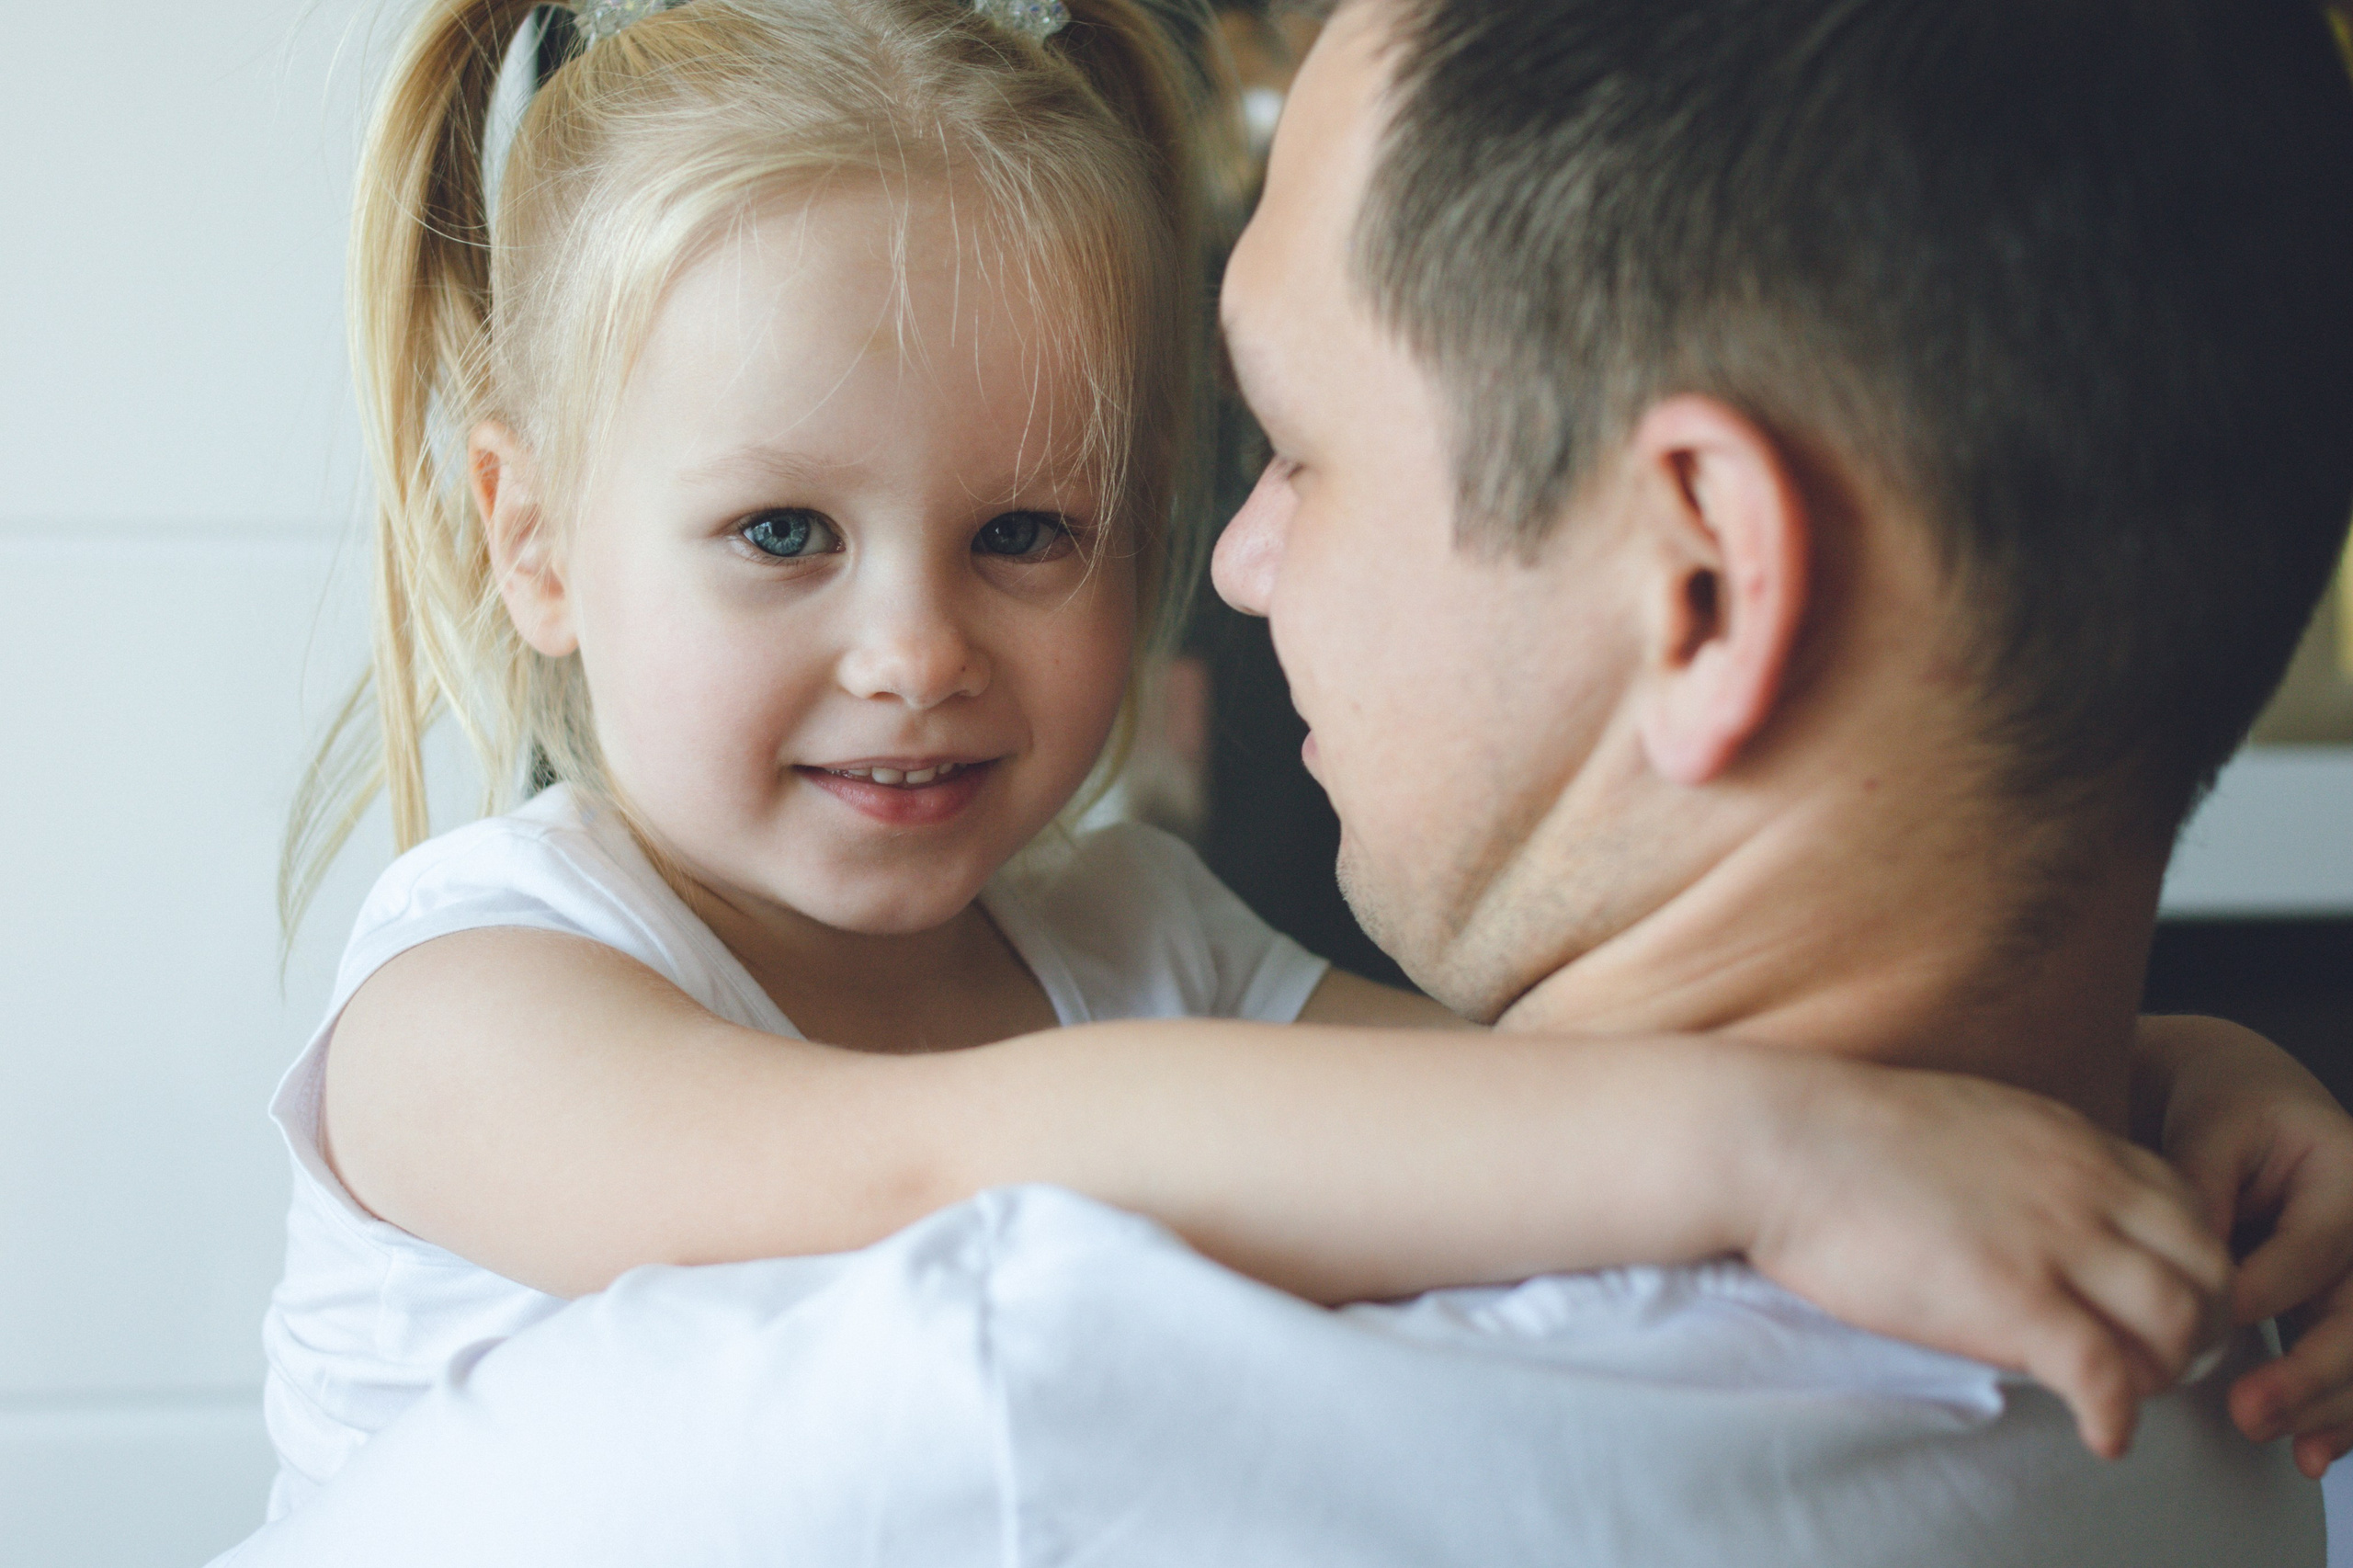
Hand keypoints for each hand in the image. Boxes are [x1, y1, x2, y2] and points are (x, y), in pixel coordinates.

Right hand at [1743, 1057, 2231, 1459]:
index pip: (2190, 1207)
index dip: (2186, 1265)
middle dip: (2201, 1325)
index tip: (2147, 1302)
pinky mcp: (2012, 1299)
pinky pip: (2110, 1375)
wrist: (1776, 1140)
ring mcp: (2054, 1242)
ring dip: (2169, 1373)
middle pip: (2209, 1268)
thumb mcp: (1967, 1117)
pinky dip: (2121, 1417)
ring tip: (2125, 1397)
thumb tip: (2025, 1199)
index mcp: (2069, 1140)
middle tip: (2155, 1359)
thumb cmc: (1839, 1132)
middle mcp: (2082, 1186)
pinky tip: (2101, 1435)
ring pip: (2180, 1323)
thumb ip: (2022, 1156)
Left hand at [2139, 1015, 2352, 1476]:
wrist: (2251, 1105)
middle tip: (2251, 1410)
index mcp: (2349, 1175)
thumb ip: (2203, 1192)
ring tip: (2276, 1439)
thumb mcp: (2209, 1131)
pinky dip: (2341, 1414)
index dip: (2263, 1292)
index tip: (2207, 1327)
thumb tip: (2188, 1272)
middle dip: (2311, 1370)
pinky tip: (2311, 1453)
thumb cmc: (2224, 1114)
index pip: (2314, 1248)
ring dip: (2329, 1405)